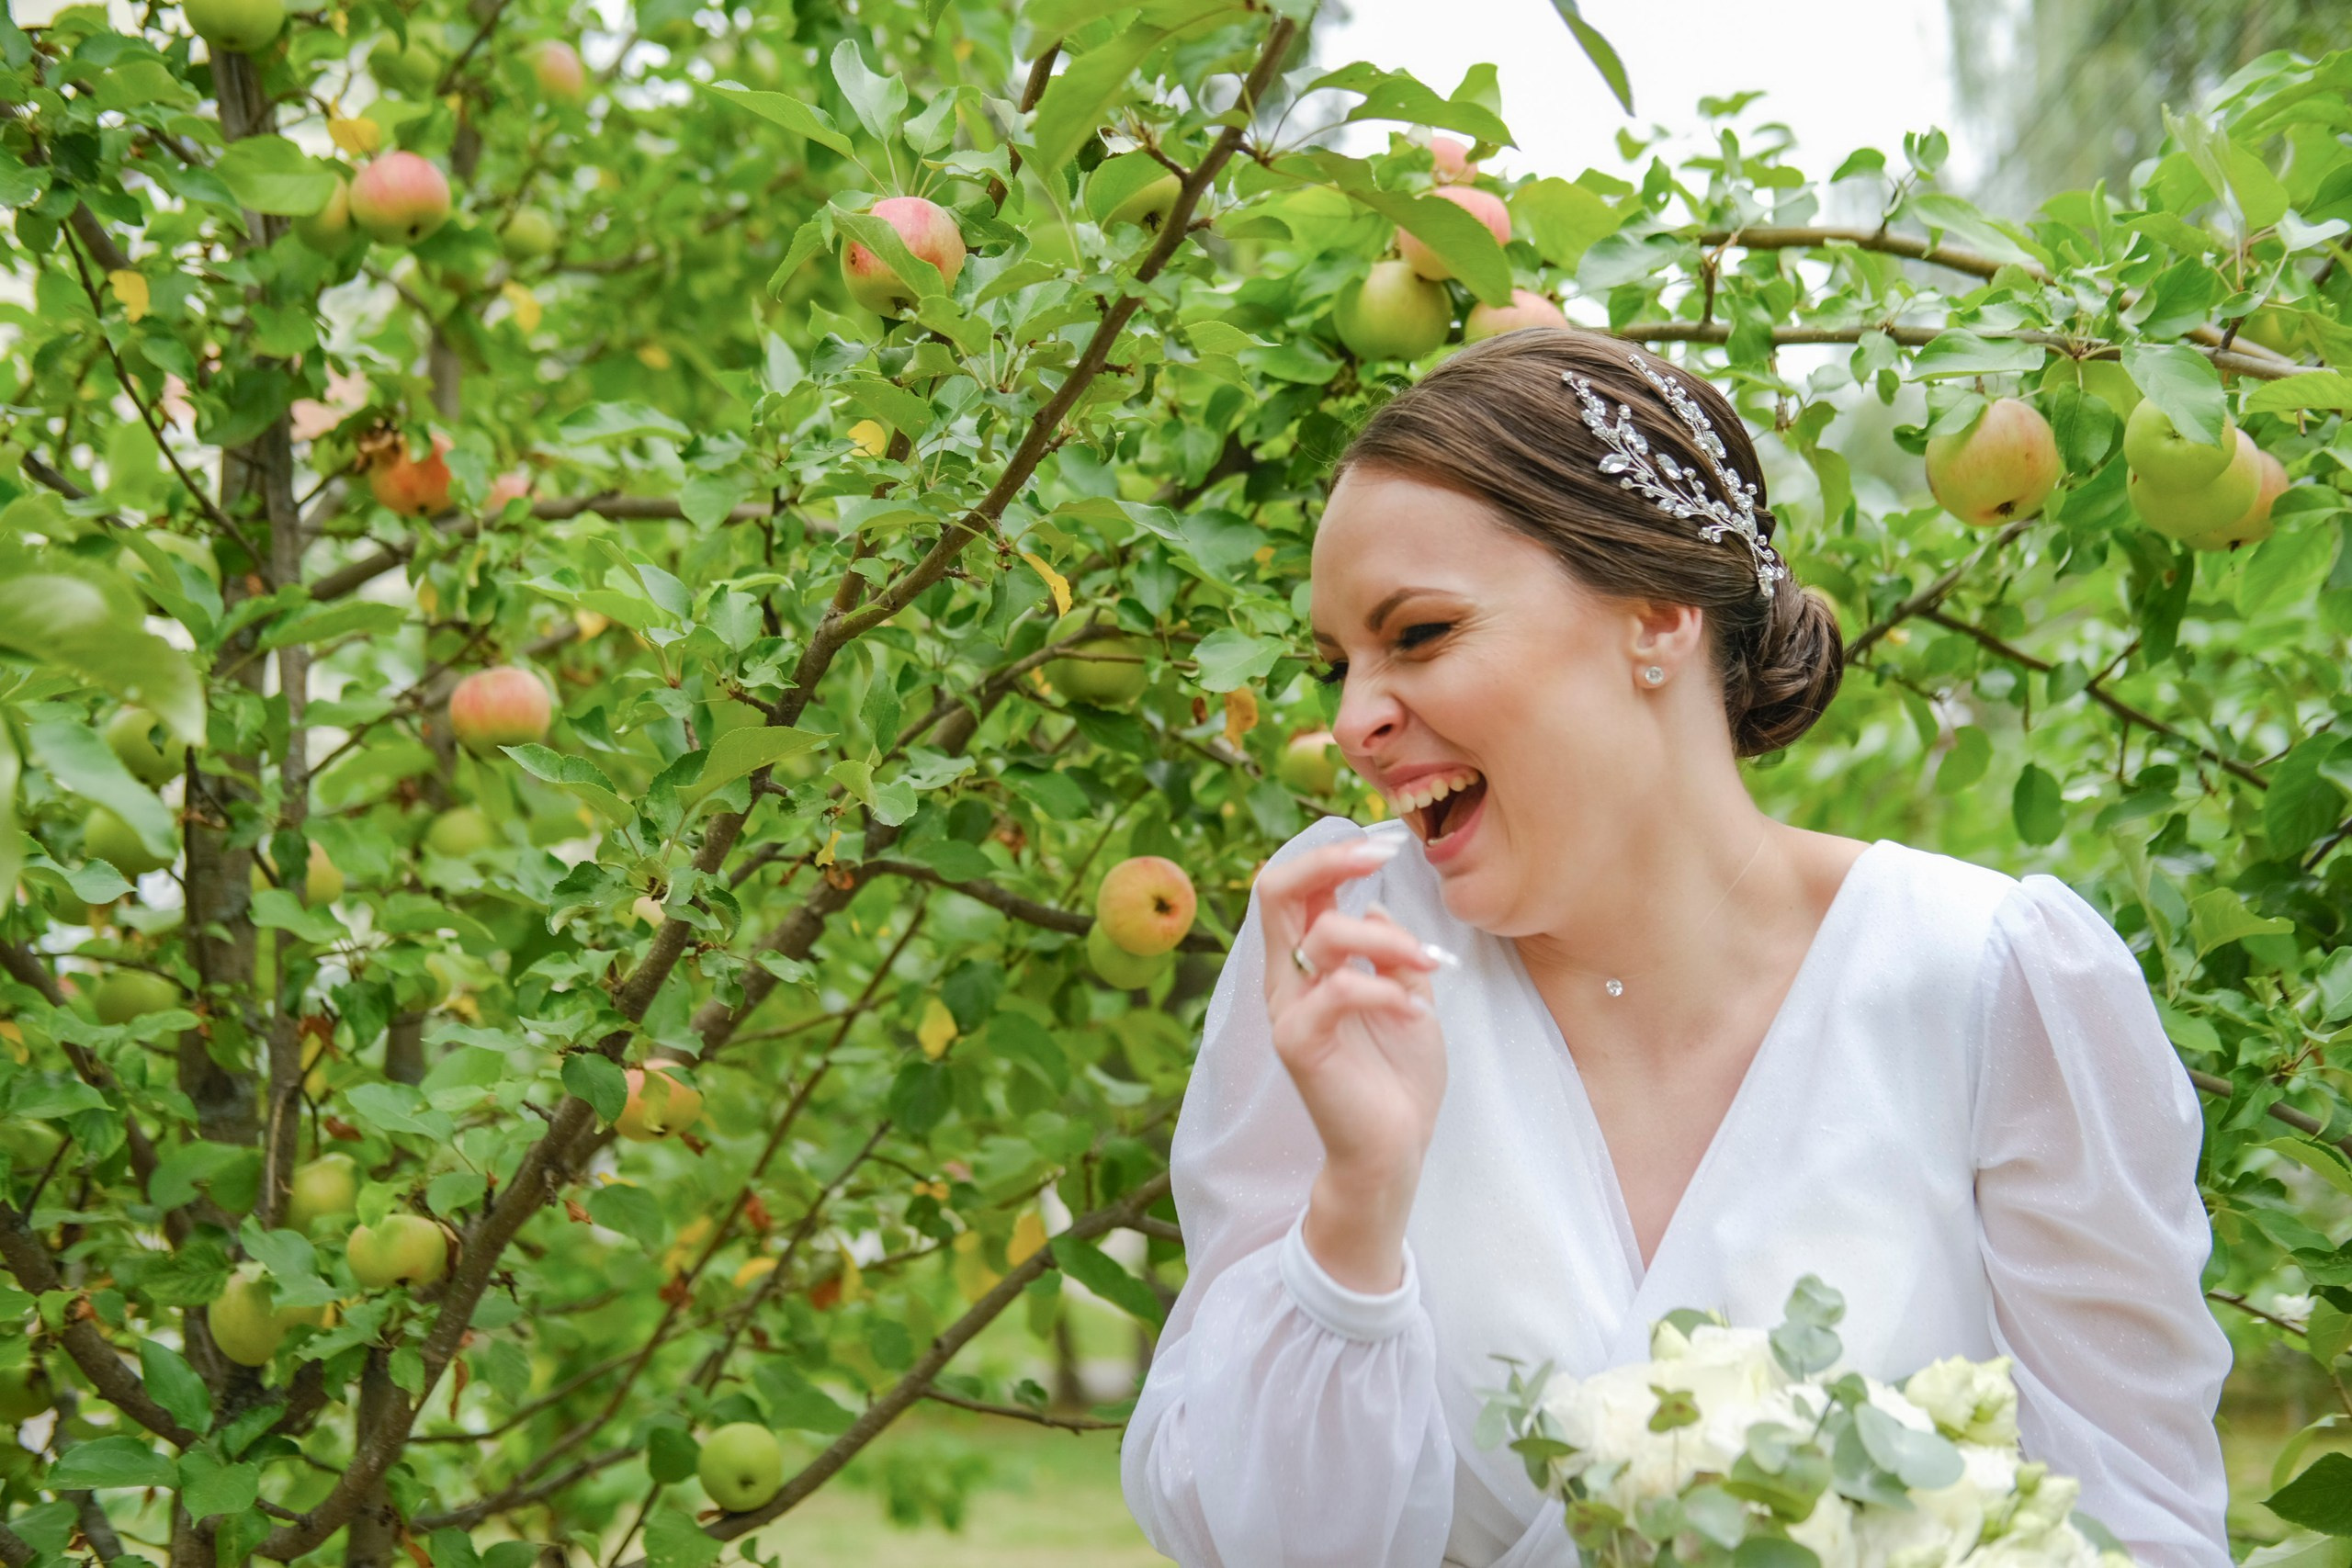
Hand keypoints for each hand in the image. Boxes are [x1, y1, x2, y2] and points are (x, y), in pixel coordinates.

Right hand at [1256, 834, 1446, 1291]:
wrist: (1394, 1152)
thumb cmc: (1398, 1078)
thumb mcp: (1407, 995)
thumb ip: (1390, 952)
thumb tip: (1376, 906)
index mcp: (1305, 963)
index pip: (1294, 887)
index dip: (1331, 853)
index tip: (1387, 841)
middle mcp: (1286, 979)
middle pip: (1275, 890)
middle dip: (1329, 860)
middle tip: (1383, 854)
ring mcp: (1289, 1011)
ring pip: (1324, 936)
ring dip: (1391, 940)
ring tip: (1432, 965)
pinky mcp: (1300, 1045)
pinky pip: (1338, 991)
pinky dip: (1387, 990)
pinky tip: (1419, 1012)